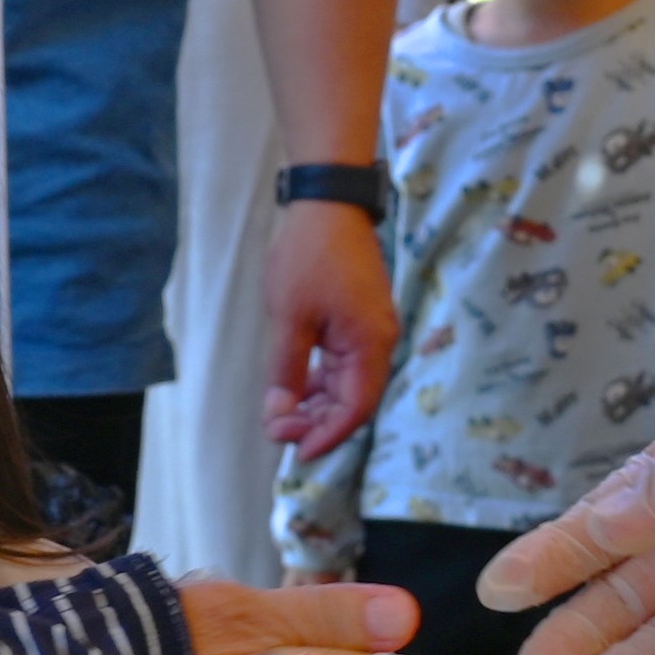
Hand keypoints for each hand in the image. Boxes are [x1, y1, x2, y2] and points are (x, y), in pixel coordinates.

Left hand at [261, 196, 395, 457]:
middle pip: (353, 402)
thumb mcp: (290, 319)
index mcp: (370, 345)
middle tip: (276, 429)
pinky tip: (296, 387)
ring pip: (348, 385)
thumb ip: (287, 372)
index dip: (326, 436)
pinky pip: (345, 364)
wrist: (328, 202)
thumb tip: (280, 416)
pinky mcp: (359, 321)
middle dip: (315, 422)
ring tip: (281, 413)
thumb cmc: (309, 256)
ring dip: (316, 403)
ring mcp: (371, 331)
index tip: (295, 452)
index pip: (355, 410)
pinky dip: (321, 380)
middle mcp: (379, 342)